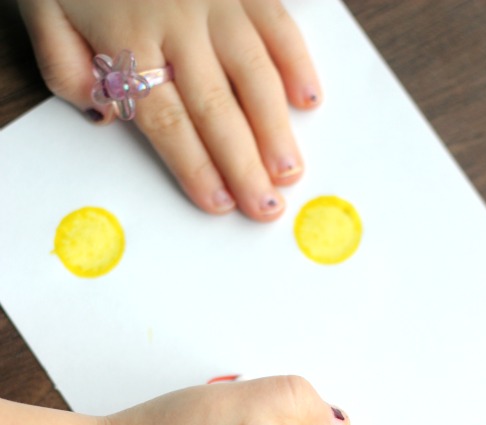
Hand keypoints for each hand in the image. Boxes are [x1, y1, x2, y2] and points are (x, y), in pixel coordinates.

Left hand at [18, 0, 321, 220]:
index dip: (196, 167)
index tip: (218, 202)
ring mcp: (215, 0)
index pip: (168, 121)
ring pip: (254, 74)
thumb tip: (104, 112)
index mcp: (127, 40)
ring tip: (291, 170)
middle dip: (245, 165)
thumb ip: (64, 65)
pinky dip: (296, 60)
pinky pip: (276, 22)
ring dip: (276, 128)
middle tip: (267, 206)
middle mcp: (177, 25)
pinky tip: (309, 99)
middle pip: (217, 110)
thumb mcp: (40, 7)